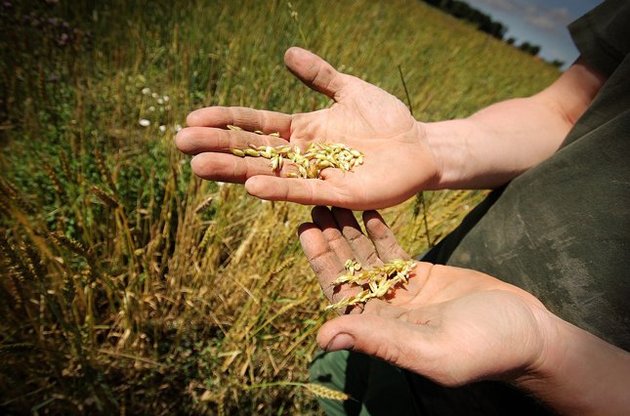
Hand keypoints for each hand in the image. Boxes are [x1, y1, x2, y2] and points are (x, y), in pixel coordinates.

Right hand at [176, 47, 439, 209]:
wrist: (421, 146)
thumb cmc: (387, 119)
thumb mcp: (349, 89)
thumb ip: (319, 75)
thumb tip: (287, 53)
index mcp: (301, 130)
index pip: (255, 125)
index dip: (225, 121)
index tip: (192, 117)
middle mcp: (302, 155)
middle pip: (252, 150)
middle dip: (217, 146)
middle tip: (179, 142)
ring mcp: (317, 176)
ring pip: (268, 174)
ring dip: (235, 171)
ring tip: (199, 166)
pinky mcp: (337, 195)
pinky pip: (302, 191)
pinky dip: (278, 190)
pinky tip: (252, 186)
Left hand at [298, 206, 553, 386]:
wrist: (528, 332)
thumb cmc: (484, 347)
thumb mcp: (430, 348)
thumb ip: (379, 341)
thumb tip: (323, 338)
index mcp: (380, 332)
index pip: (340, 294)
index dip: (322, 263)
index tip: (307, 230)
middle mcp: (385, 312)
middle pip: (349, 271)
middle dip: (331, 240)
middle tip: (315, 205)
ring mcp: (403, 294)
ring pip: (368, 258)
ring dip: (350, 231)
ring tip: (335, 201)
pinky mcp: (422, 277)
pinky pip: (392, 252)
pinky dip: (379, 232)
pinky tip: (367, 211)